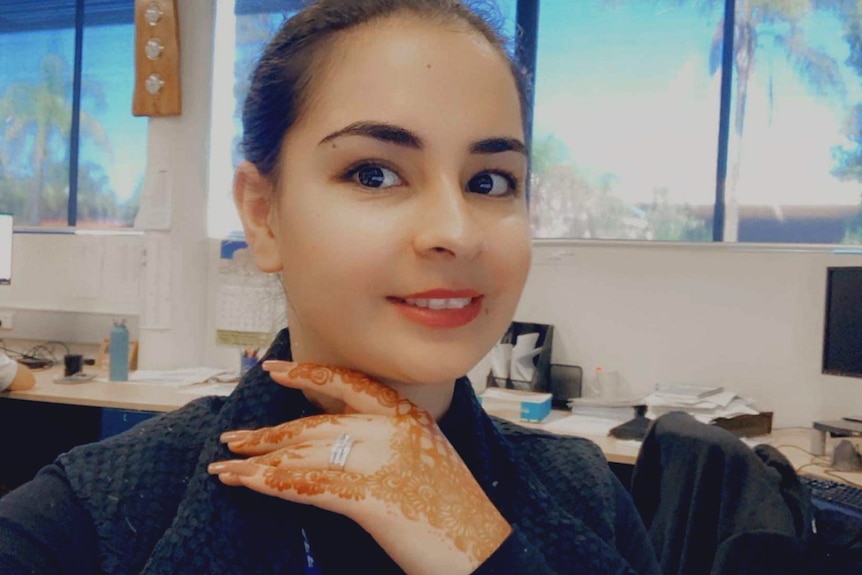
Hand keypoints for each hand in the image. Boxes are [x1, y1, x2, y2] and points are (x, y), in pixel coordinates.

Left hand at [207, 361, 510, 574]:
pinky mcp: (368, 498)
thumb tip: (333, 440)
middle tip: (233, 439)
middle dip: (269, 434)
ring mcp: (380, 461)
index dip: (306, 374)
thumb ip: (387, 438)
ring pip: (304, 453)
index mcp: (407, 415)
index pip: (348, 383)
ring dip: (258, 462)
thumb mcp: (426, 455)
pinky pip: (306, 485)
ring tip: (226, 467)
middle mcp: (391, 430)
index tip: (272, 370)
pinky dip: (271, 484)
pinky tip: (247, 484)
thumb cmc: (454, 508)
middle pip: (316, 424)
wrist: (481, 547)